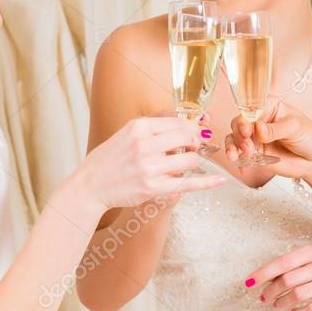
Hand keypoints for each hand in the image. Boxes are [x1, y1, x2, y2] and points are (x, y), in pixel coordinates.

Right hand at [77, 115, 224, 210]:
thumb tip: (186, 122)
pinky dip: (208, 182)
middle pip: (188, 138)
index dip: (192, 127)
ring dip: (193, 161)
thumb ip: (153, 127)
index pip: (178, 122)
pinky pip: (188, 184)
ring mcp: (149, 168)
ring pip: (190, 160)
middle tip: (193, 148)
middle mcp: (144, 145)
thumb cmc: (109, 160)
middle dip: (195, 143)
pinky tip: (221, 180)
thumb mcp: (126, 133)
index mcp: (138, 127)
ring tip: (185, 163)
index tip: (196, 132)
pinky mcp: (153, 188)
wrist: (89, 185)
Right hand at [225, 98, 311, 183]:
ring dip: (233, 147)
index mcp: (269, 106)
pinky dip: (237, 159)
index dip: (245, 117)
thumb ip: (276, 129)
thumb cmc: (310, 138)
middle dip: (239, 135)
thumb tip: (258, 129)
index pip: (251, 107)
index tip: (246, 128)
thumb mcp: (296, 128)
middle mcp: (259, 120)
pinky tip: (241, 164)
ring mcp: (255, 138)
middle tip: (247, 147)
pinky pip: (239, 154)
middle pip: (239, 123)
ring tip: (238, 157)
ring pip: (234, 138)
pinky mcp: (254, 154)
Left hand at [244, 242, 311, 310]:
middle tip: (264, 298)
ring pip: (298, 295)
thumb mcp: (306, 265)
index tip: (249, 282)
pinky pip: (311, 309)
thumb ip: (287, 269)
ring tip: (276, 305)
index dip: (264, 273)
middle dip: (271, 290)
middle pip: (289, 279)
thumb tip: (258, 279)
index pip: (283, 262)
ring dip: (282, 302)